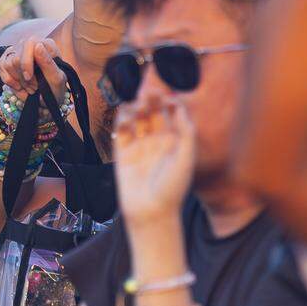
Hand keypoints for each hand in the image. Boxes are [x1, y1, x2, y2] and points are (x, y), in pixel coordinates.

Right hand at [0, 37, 66, 100]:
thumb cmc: (54, 88)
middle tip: (34, 88)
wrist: (47, 99)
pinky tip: (20, 86)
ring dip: (18, 81)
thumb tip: (38, 46)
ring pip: (8, 64)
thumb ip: (48, 62)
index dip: (26, 62)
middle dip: (23, 77)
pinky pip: (1, 67)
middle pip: (16, 57)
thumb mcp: (56, 79)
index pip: (29, 44)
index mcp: (46, 45)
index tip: (28, 77)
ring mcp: (18, 51)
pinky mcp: (8, 59)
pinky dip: (9, 81)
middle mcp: (31, 45)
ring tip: (30, 88)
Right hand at [112, 95, 194, 221]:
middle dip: (150, 100)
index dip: (168, 101)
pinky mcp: (122, 152)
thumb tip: (179, 106)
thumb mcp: (185, 157)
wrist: (151, 211)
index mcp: (174, 139)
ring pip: (135, 117)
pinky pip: (121, 130)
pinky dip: (121, 121)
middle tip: (149, 94)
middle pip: (152, 111)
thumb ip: (185, 131)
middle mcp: (156, 139)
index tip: (167, 97)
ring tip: (137, 109)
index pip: (170, 112)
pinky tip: (126, 120)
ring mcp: (139, 144)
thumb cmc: (173, 187)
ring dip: (134, 108)